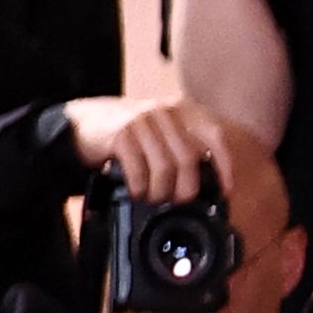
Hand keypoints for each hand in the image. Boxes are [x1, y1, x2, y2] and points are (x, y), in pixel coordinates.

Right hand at [65, 92, 214, 201]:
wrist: (88, 122)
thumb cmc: (133, 136)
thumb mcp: (164, 135)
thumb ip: (186, 149)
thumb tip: (212, 185)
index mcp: (183, 111)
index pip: (215, 136)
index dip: (224, 166)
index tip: (224, 191)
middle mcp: (166, 112)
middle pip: (189, 160)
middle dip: (184, 190)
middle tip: (175, 201)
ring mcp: (143, 121)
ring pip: (165, 168)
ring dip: (159, 192)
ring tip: (152, 197)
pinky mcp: (122, 134)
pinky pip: (139, 171)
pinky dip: (140, 188)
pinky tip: (136, 191)